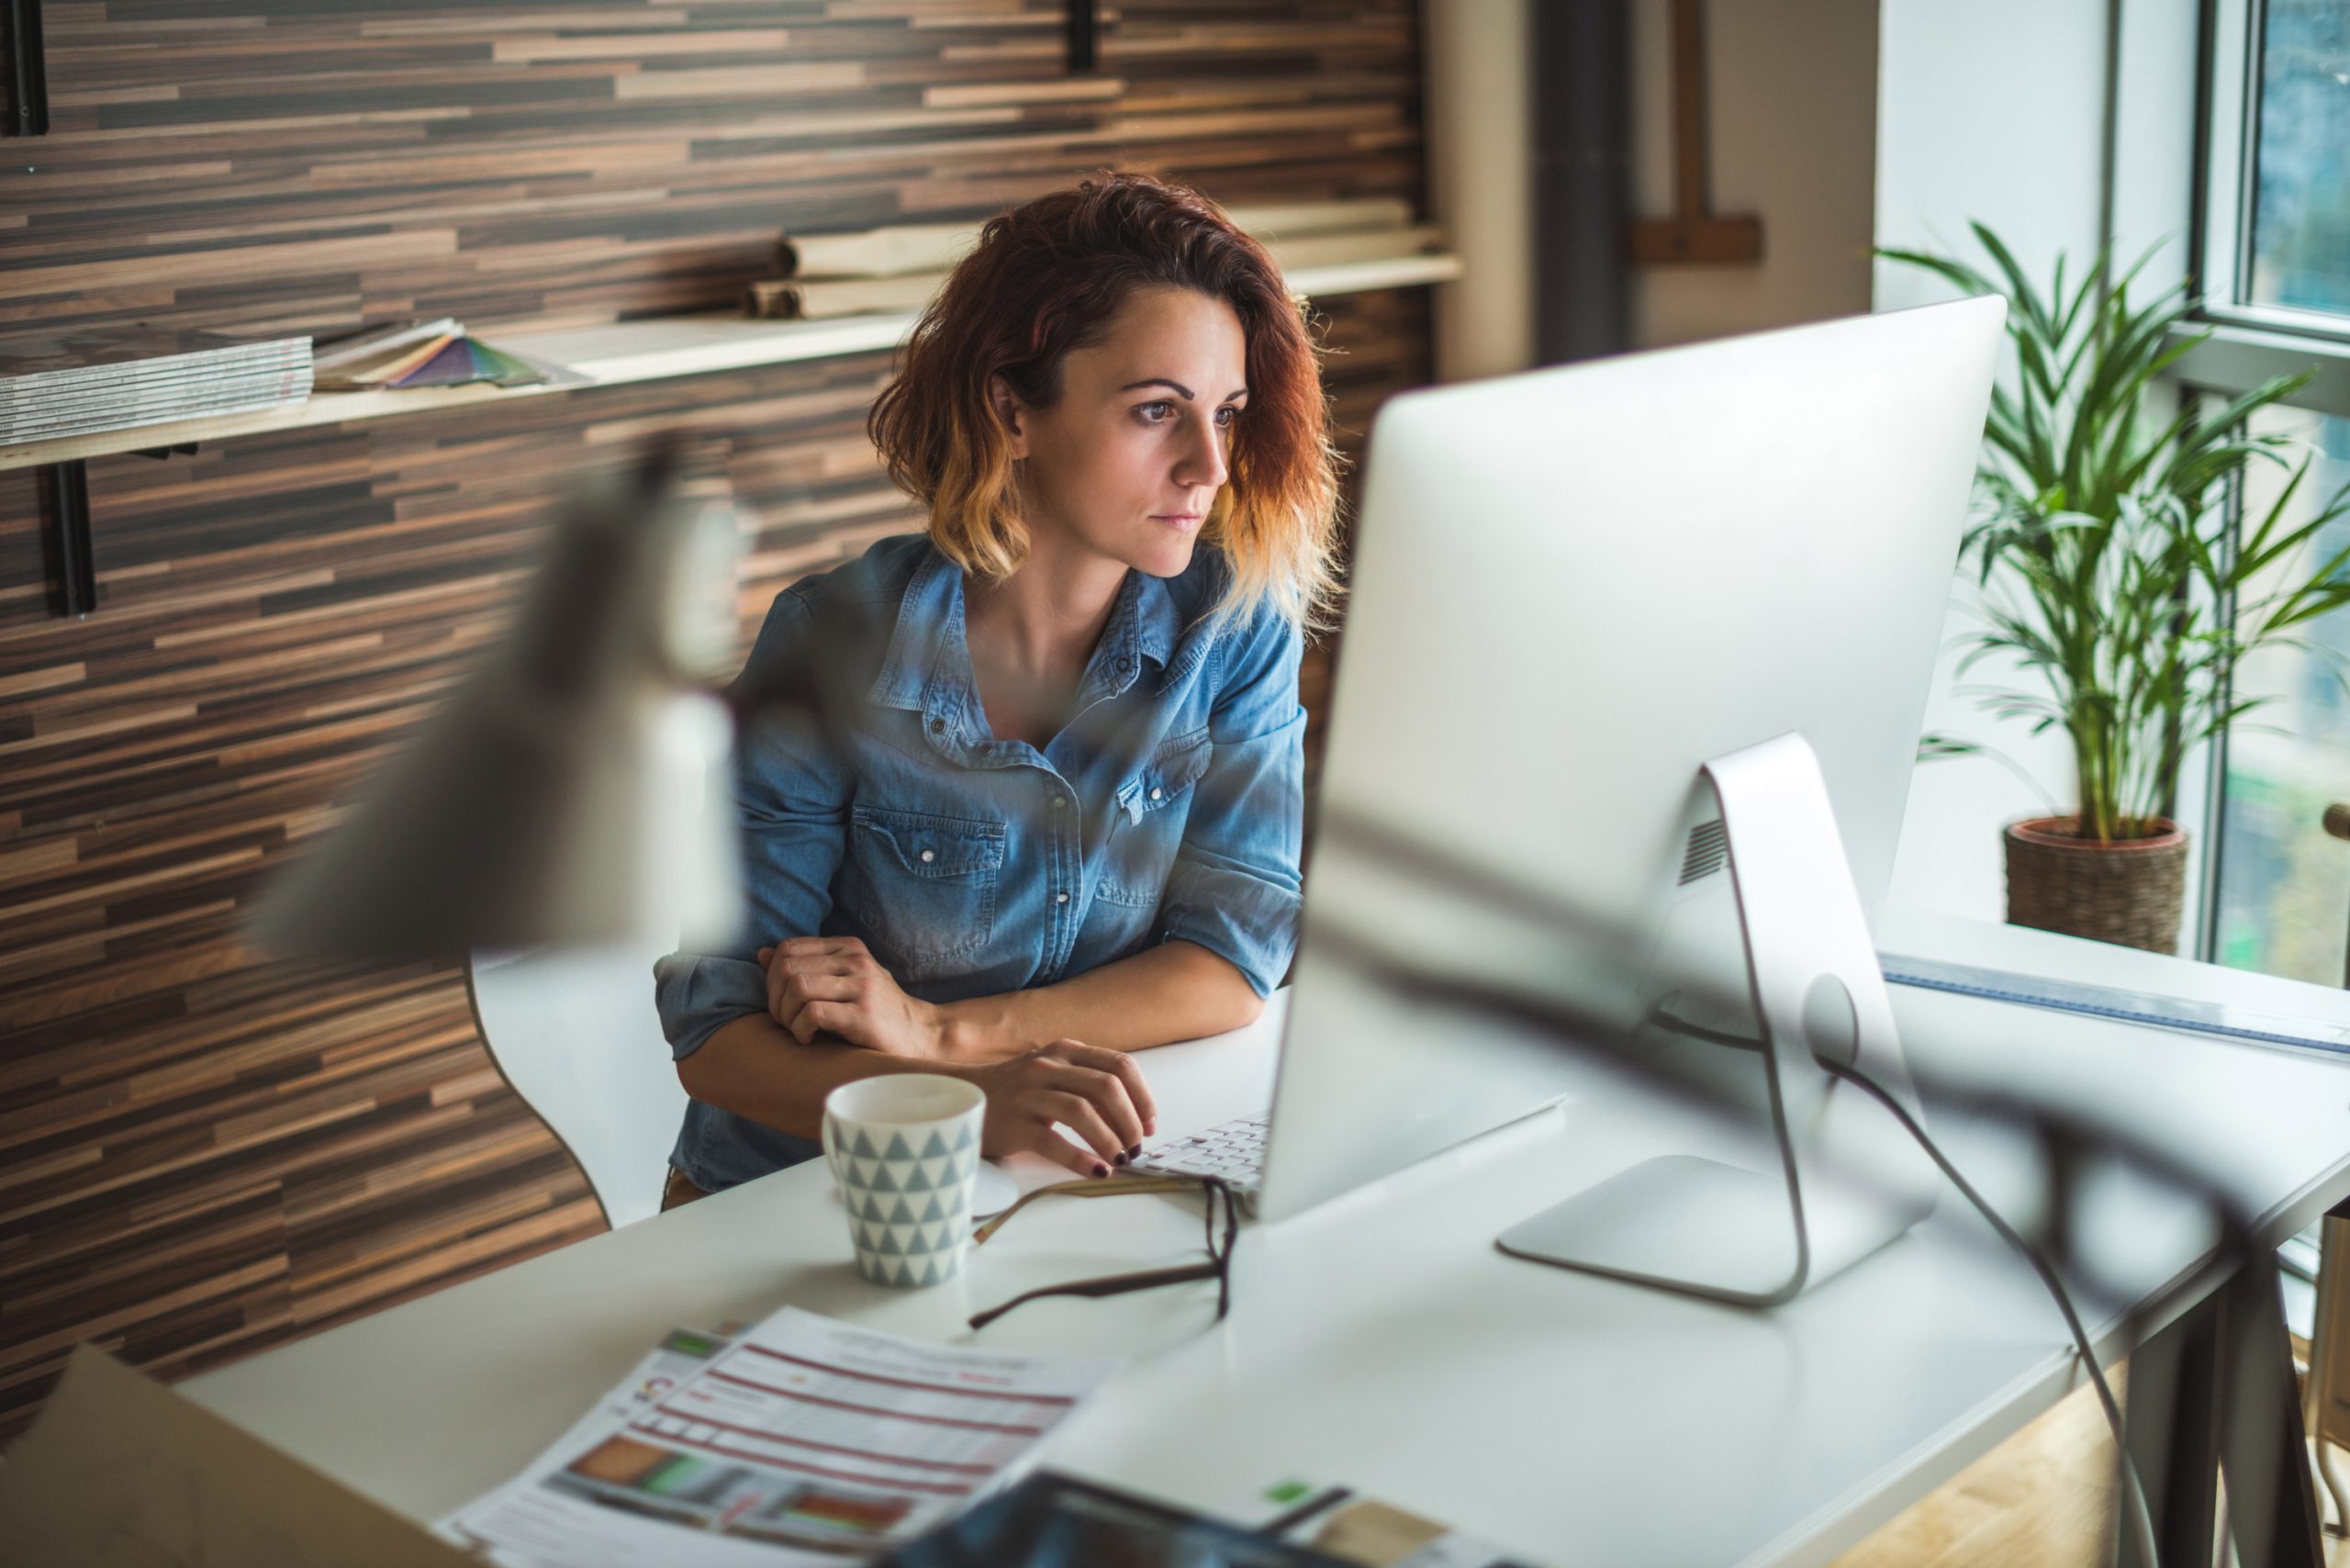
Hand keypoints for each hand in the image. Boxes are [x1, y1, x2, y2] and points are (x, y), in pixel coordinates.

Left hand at [757, 936, 945, 1058]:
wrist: (920, 1035)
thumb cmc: (876, 1011)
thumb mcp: (844, 981)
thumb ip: (807, 966)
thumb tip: (762, 954)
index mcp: (848, 948)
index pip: (788, 948)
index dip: (772, 977)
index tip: (782, 1002)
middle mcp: (855, 960)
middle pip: (787, 968)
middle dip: (775, 999)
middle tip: (786, 1020)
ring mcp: (861, 985)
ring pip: (797, 988)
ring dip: (786, 1015)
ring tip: (797, 1030)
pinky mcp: (863, 1014)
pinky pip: (813, 1013)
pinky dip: (800, 1029)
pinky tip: (809, 1039)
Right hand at [960, 1040, 1159, 1178]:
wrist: (962, 1097)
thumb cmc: (1017, 1092)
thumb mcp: (1053, 1073)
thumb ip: (1088, 1083)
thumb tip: (1133, 1116)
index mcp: (1065, 1052)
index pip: (1119, 1066)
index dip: (1143, 1096)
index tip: (1150, 1124)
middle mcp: (1048, 1067)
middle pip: (1107, 1088)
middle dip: (1130, 1121)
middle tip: (1135, 1147)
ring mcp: (1028, 1094)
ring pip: (1083, 1112)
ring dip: (1110, 1140)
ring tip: (1119, 1159)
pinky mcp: (1013, 1124)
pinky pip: (1054, 1143)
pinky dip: (1081, 1160)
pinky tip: (1096, 1171)